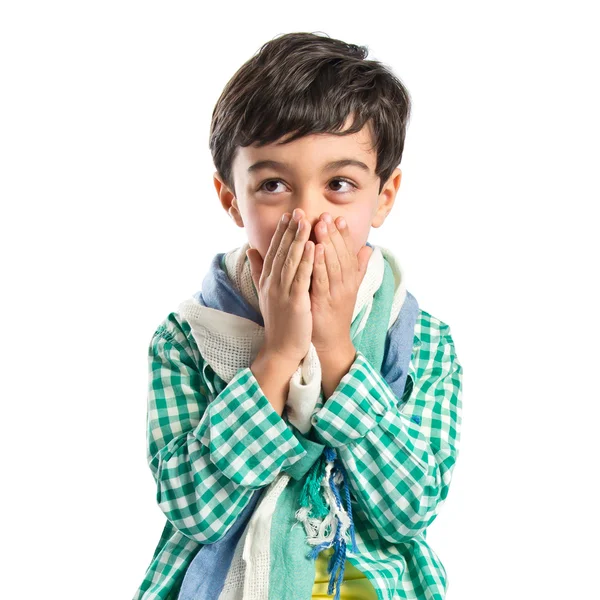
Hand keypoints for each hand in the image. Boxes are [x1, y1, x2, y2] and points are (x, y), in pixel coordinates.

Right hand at [246, 210, 314, 364]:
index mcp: (267, 280)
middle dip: (290, 230)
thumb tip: (250, 249)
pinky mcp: (295, 302)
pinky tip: (313, 246)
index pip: (274, 251)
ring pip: (291, 260)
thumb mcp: (265, 293)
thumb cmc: (278, 321)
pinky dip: (306, 260)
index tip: (288, 215)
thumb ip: (258, 270)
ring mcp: (282, 292)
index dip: (281, 232)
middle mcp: (272, 283)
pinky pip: (301, 277)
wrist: (281, 349)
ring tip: (307, 221)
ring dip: (299, 239)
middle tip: (298, 210)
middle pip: (282, 251)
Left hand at [310, 211, 372, 354]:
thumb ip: (357, 269)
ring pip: (333, 264)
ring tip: (320, 225)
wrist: (330, 342)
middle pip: (341, 254)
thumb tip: (367, 248)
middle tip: (327, 215)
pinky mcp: (324, 302)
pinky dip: (319, 264)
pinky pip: (322, 280)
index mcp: (350, 280)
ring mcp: (336, 293)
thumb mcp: (349, 288)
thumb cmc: (336, 313)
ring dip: (327, 243)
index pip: (348, 252)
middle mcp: (346, 284)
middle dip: (334, 234)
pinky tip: (314, 250)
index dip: (344, 235)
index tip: (338, 218)